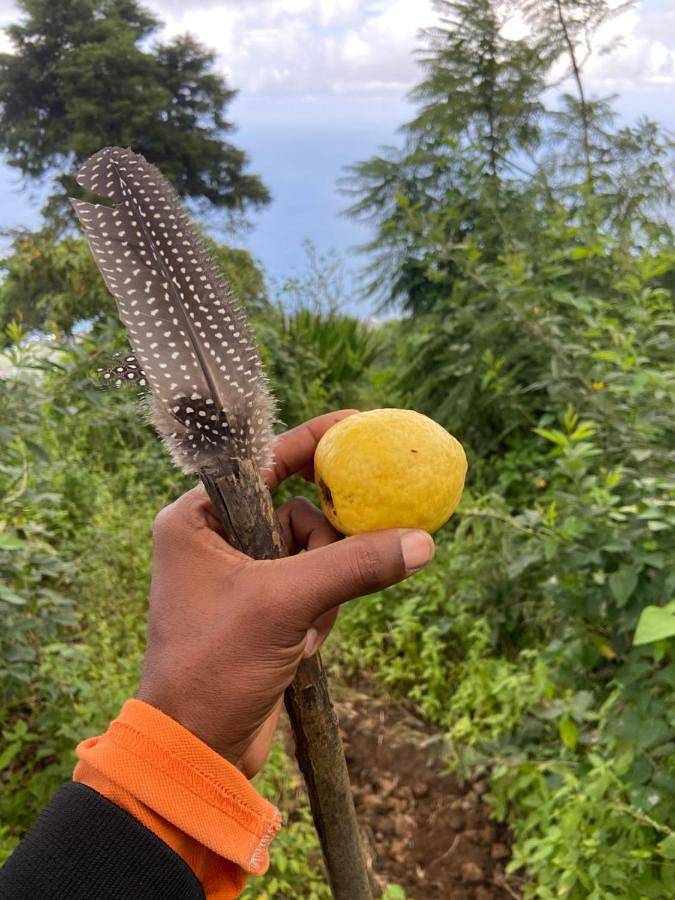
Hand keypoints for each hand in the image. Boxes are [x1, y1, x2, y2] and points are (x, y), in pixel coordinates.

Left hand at [137, 411, 434, 775]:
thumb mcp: (285, 605)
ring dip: (325, 588)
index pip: (265, 461)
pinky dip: (321, 611)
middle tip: (353, 555)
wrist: (196, 750)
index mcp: (198, 518)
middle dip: (326, 545)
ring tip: (306, 629)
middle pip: (300, 509)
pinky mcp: (264, 608)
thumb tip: (421, 541)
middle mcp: (216, 538)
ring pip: (314, 552)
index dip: (313, 442)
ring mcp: (242, 575)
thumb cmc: (216, 666)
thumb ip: (353, 566)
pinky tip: (304, 646)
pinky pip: (313, 586)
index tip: (360, 425)